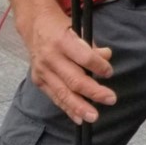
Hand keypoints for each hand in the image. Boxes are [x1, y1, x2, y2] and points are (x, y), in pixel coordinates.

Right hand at [18, 5, 115, 124]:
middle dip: (94, 92)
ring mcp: (42, 71)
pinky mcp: (38, 81)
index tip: (109, 72)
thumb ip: (92, 46)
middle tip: (111, 99)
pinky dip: (68, 109)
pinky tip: (79, 118)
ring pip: (63, 93)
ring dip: (80, 107)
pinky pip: (55, 97)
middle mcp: (51, 58)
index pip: (84, 57)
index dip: (99, 66)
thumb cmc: (62, 28)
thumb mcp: (78, 29)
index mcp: (63, 41)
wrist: (34, 26)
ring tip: (93, 117)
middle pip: (74, 79)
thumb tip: (107, 57)